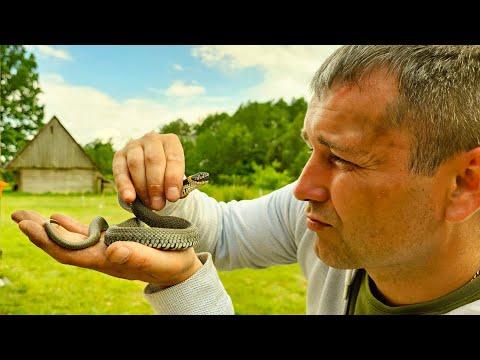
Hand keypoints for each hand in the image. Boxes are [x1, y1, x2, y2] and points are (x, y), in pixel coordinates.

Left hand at [11, 210, 202, 285]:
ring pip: (71, 239)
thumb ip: (138, 256)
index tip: (28, 225)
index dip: (47, 240)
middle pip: (64, 245)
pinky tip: (58, 218)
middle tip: (17, 214)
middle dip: (39, 231)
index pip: (71, 253)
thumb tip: (111, 249)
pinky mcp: (113, 241)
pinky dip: (70, 226)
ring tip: (28, 215)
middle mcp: (102, 256)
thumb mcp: (160, 260)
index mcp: (110, 262)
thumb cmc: (173, 265)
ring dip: (49, 227)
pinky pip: (86, 233)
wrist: (180, 268)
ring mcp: (106, 249)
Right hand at [113, 131, 184, 210]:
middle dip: (156, 185)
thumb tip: (173, 195)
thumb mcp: (174, 177)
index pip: (174, 158)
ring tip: (149, 204)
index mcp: (170, 141)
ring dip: (142, 187)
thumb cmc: (166, 174)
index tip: (173, 197)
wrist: (149, 170)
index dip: (173, 179)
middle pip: (154, 160)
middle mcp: (152, 139)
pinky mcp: (119, 155)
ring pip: (136, 164)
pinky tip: (129, 198)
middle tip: (159, 204)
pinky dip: (124, 186)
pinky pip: (120, 170)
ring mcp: (134, 145)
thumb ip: (175, 185)